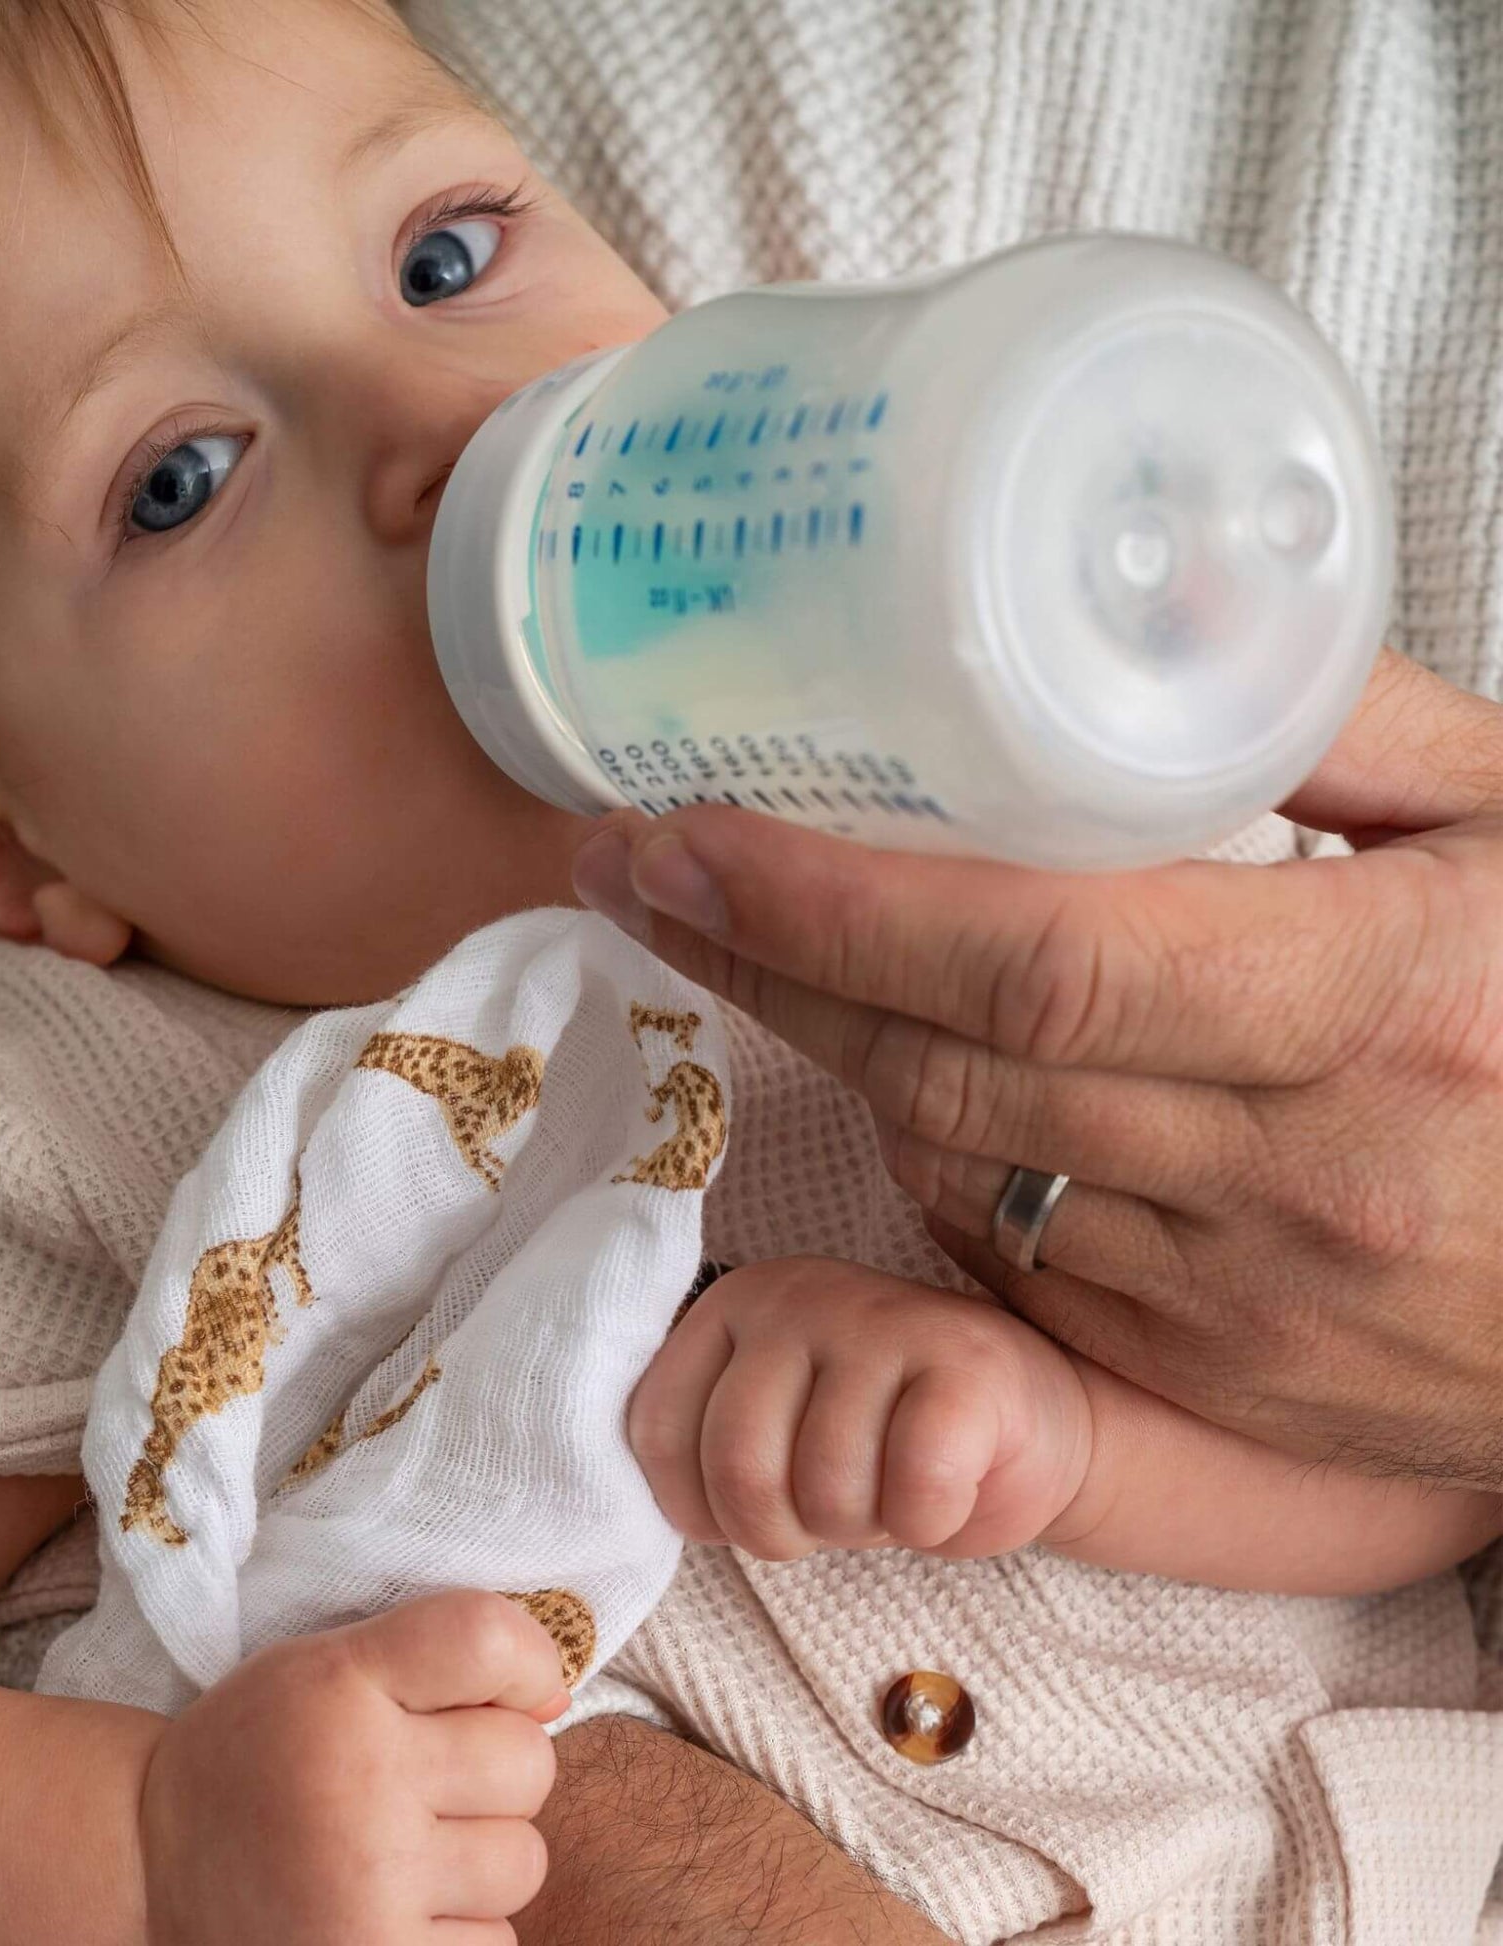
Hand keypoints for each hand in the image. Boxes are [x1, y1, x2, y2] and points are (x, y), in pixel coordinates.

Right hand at [137, 1589, 567, 1944]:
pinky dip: (461, 1932)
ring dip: (482, 1858)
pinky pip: (495, 1945)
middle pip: (527, 1758)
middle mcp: (358, 1782)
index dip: (527, 1659)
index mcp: (338, 1683)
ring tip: (404, 1852)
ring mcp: (368, 1887)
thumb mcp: (325, 1669)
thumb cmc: (264, 1754)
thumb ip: (434, 1658)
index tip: (511, 1685)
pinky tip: (397, 1910)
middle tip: (427, 1783)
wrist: (151, 1869)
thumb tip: (557, 1693)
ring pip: (522, 1860)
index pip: (486, 1638)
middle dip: (497, 1770)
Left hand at [573, 651, 1502, 1487]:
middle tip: (636, 862)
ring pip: (954, 1155)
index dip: (833, 902)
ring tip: (728, 932)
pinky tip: (887, 1050)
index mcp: (1377, 1005)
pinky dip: (924, 1138)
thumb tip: (1177, 614)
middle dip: (760, 960)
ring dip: (819, 1041)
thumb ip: (1347, 720)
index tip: (687, 830)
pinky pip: (1004, 1246)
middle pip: (946, 1061)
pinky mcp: (1202, 1370)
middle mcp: (1290, 1173)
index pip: (1036, 956)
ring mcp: (1233, 1296)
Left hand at [627, 1256, 1091, 1559]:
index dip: (699, 1508)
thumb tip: (623, 1502)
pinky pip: (915, 1488)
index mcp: (732, 1306)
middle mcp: (797, 1295)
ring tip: (891, 1489)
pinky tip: (946, 1489)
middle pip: (738, 1465)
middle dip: (782, 1531)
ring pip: (827, 1488)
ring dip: (864, 1527)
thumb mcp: (777, 1425)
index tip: (749, 1513)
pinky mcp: (966, 1362)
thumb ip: (704, 1438)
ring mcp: (882, 1318)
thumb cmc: (884, 1438)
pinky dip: (930, 1523)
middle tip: (830, 1517)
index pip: (657, 1429)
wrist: (1032, 1421)